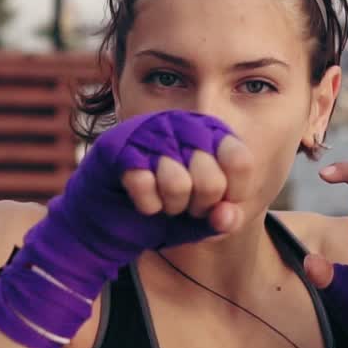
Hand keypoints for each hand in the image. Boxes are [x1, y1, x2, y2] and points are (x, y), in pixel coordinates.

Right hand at [0, 110, 253, 347]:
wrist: (108, 225)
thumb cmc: (162, 213)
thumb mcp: (202, 220)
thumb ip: (224, 219)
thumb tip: (227, 216)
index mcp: (210, 133)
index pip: (240, 161)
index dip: (233, 195)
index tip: (217, 205)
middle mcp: (181, 123)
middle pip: (210, 177)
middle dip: (198, 206)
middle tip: (184, 205)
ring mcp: (147, 131)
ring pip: (177, 183)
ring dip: (170, 207)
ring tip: (162, 201)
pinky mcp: (116, 147)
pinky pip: (143, 183)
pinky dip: (145, 205)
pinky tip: (141, 200)